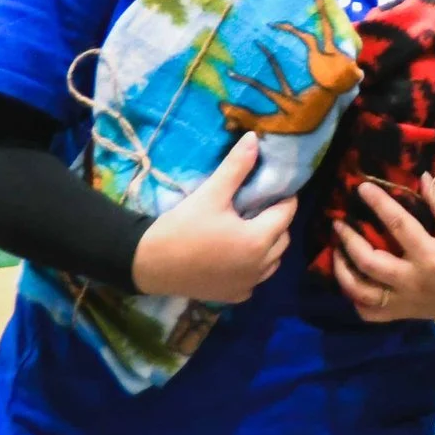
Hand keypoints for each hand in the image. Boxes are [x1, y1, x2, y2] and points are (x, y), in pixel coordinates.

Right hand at [131, 134, 293, 304]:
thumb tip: (255, 138)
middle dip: (276, 220)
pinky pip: (256, 278)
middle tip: (259, 205)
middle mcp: (260, 266)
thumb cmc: (181, 227)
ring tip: (249, 227)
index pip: (286, 213)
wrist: (148, 264)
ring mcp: (247, 284)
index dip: (284, 197)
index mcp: (258, 240)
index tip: (275, 186)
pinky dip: (254, 265)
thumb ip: (236, 167)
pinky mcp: (233, 296)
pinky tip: (237, 253)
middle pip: (282, 238)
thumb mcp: (211, 194)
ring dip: (268, 244)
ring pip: (272, 261)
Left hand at [329, 176, 434, 325]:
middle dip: (349, 240)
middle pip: (369, 262)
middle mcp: (413, 280)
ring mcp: (404, 301)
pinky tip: (351, 281)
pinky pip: (369, 313)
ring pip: (361, 292)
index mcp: (431, 256)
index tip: (361, 187)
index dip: (378, 204)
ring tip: (336, 252)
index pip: (398, 225)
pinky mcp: (402, 314)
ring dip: (343, 272)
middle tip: (338, 223)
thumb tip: (422, 177)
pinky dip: (354, 299)